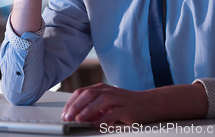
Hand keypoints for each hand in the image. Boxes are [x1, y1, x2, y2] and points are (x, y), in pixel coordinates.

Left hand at [61, 82, 207, 126]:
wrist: (151, 103)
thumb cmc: (127, 104)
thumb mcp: (108, 104)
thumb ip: (94, 108)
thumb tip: (78, 117)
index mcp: (102, 89)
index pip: (81, 92)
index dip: (71, 103)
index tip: (64, 114)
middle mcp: (108, 91)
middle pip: (88, 94)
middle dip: (75, 106)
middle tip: (67, 118)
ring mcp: (118, 99)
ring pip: (99, 101)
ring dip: (87, 111)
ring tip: (79, 120)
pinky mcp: (127, 109)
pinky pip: (114, 114)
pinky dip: (104, 120)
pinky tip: (97, 125)